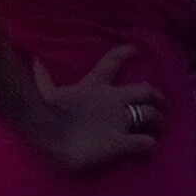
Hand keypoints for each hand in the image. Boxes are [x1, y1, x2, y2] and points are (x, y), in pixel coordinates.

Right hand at [29, 45, 163, 175]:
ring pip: (152, 115)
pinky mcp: (121, 142)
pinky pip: (145, 142)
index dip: (125, 53)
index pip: (112, 62)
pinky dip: (150, 144)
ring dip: (158, 121)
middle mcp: (112, 100)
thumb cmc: (47, 111)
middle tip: (161, 105)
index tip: (136, 49)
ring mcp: (119, 121)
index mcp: (94, 86)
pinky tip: (150, 146)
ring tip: (159, 128)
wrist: (48, 133)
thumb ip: (43, 77)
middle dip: (157, 97)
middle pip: (145, 90)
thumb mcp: (46, 91)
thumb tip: (35, 60)